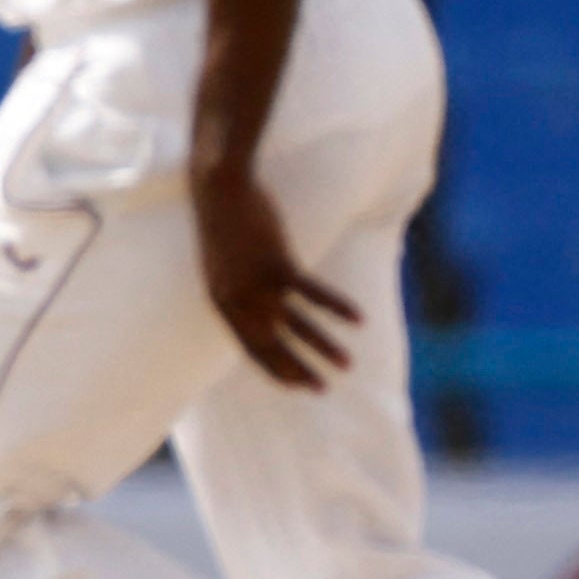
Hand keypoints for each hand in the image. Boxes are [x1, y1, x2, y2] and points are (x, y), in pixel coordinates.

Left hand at [192, 167, 360, 389]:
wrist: (219, 188)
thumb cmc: (222, 222)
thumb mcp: (223, 264)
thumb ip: (238, 288)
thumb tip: (261, 303)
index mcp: (222, 303)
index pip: (250, 348)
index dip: (274, 369)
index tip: (295, 386)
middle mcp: (239, 300)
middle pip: (272, 346)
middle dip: (298, 371)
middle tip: (321, 390)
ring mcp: (258, 284)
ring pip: (298, 326)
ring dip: (324, 347)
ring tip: (347, 365)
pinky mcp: (278, 264)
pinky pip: (313, 294)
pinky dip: (337, 308)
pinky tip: (359, 320)